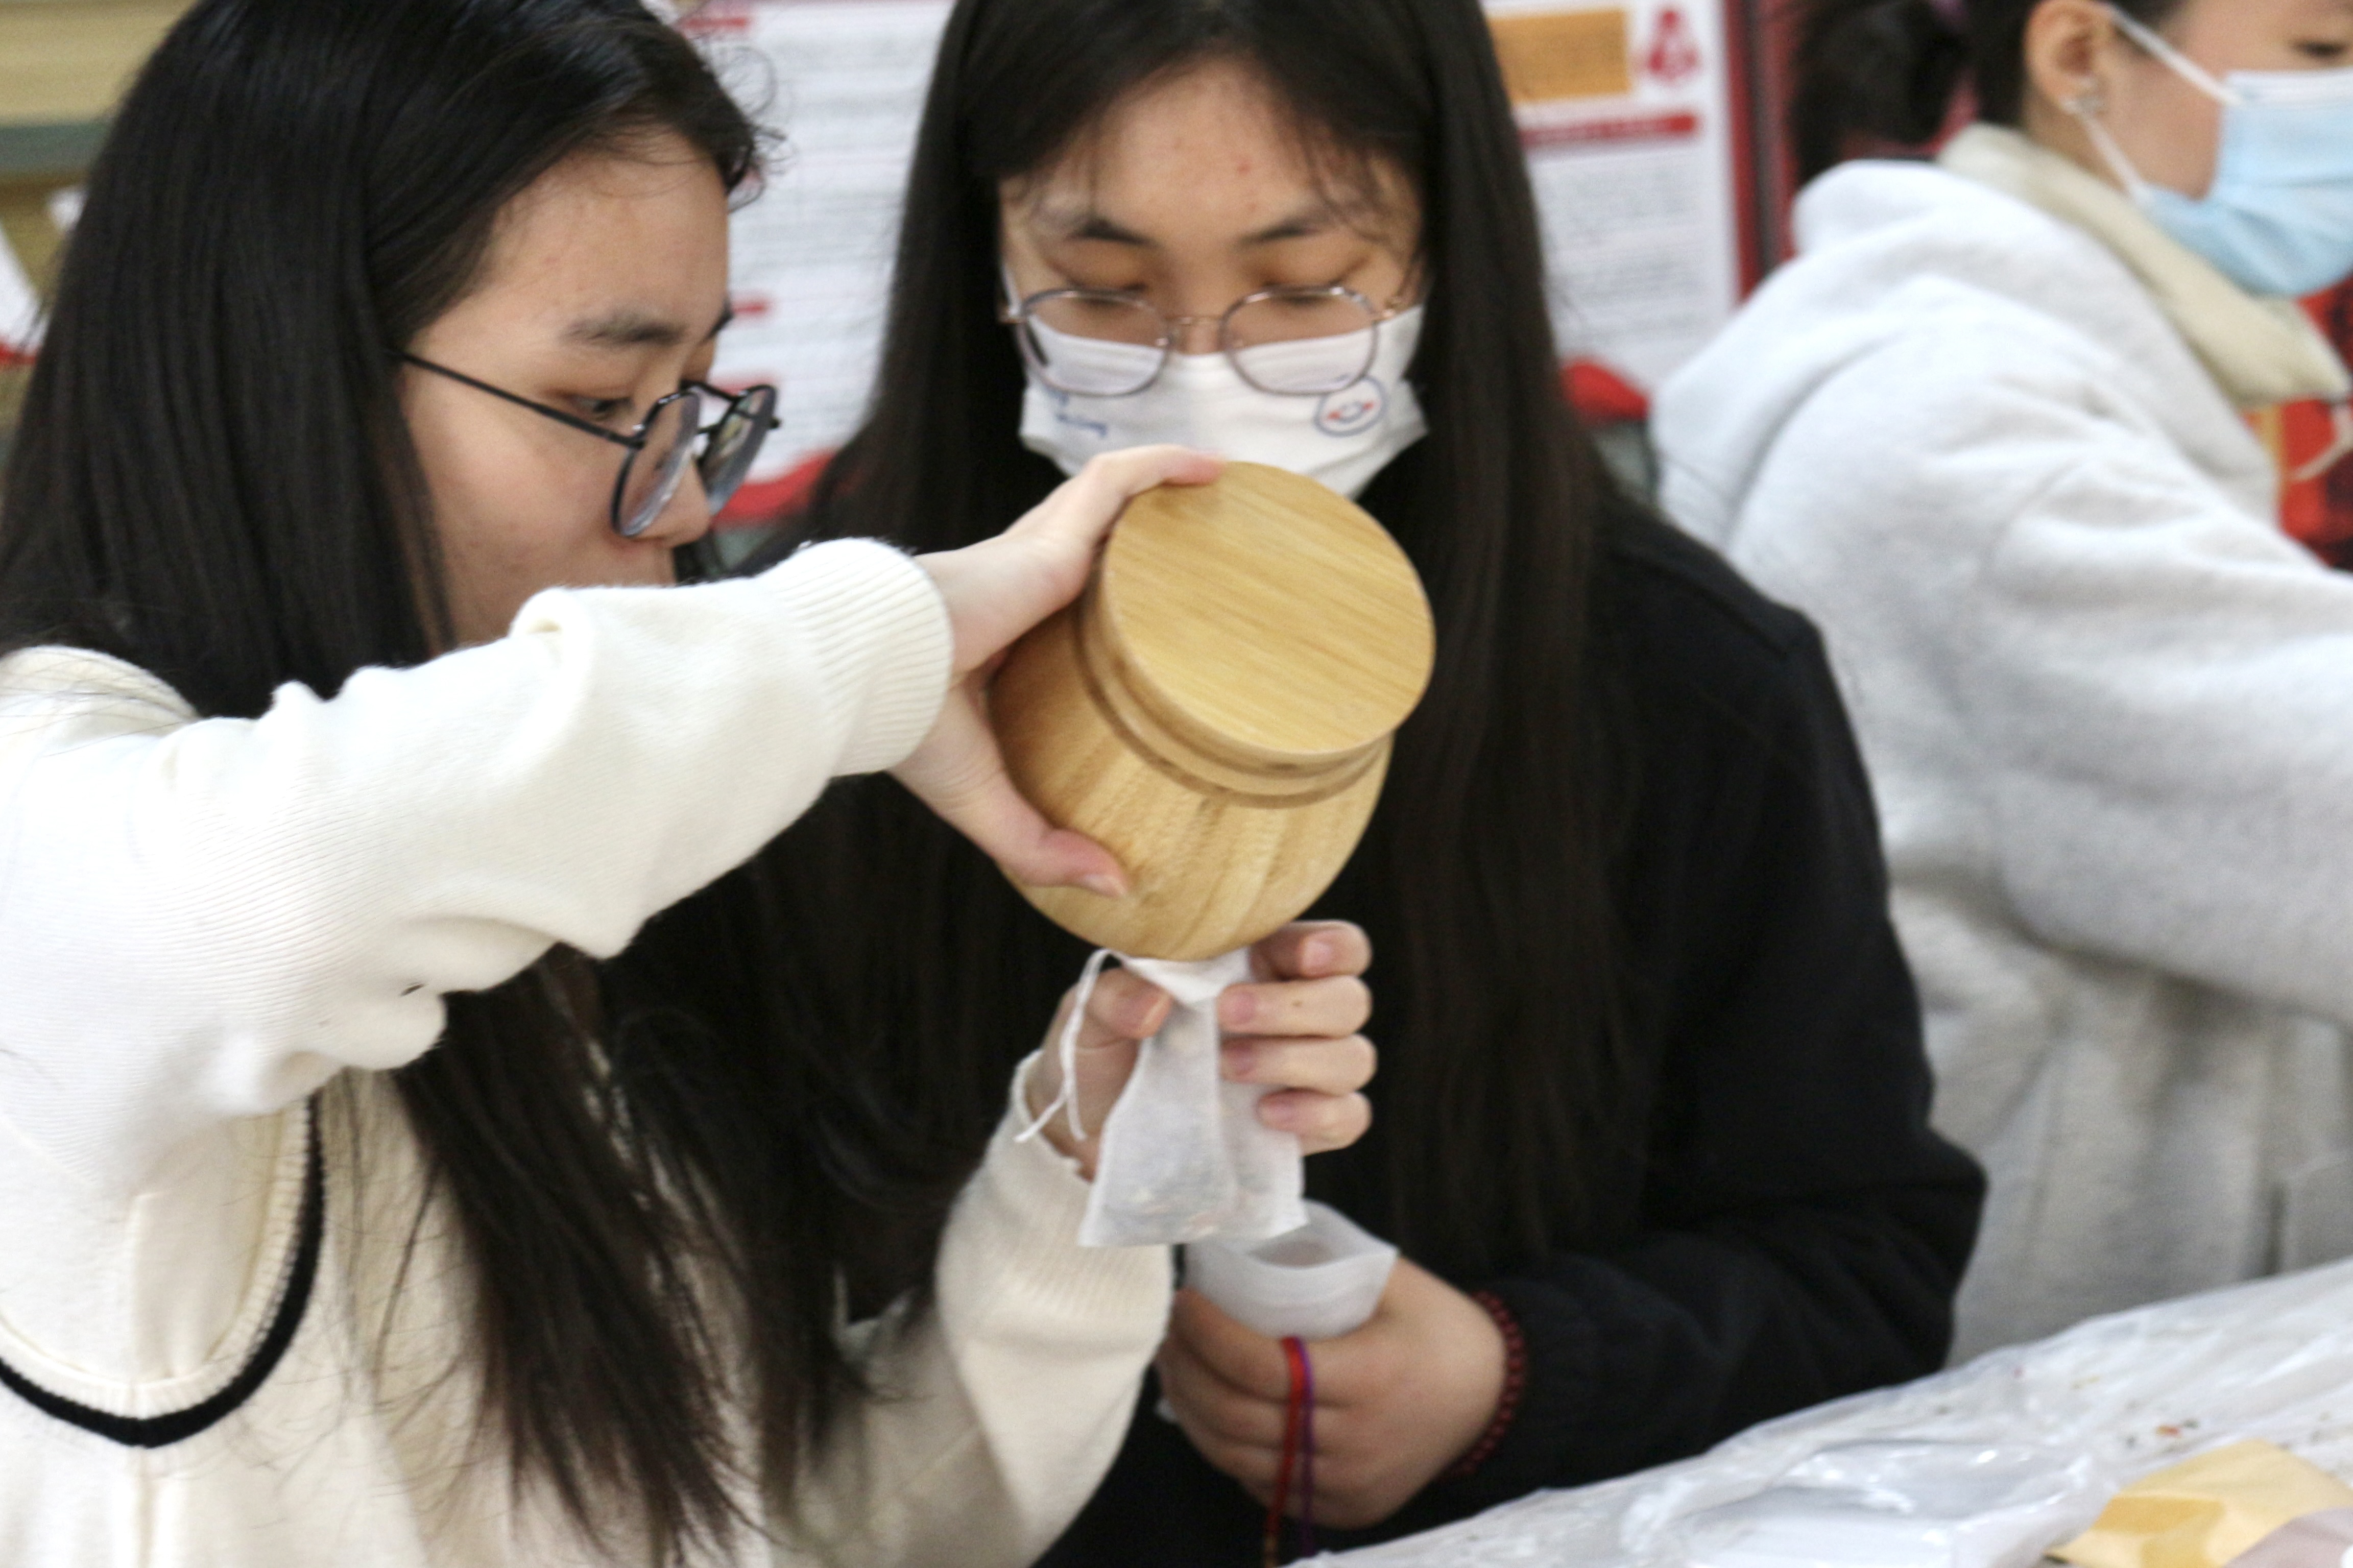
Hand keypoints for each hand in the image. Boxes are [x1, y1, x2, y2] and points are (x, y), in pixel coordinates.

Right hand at [894, 446, 1221, 891]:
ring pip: (1111, 506)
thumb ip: (1044, 846)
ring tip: (1220, 491)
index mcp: (1003, 639)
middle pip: (1094, 549)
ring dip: (1162, 491)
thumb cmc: (905, 730)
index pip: (1062, 610)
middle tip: (1208, 549)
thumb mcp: (985, 800)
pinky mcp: (1049, 537)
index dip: (1105, 607)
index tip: (1158, 625)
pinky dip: (1159, 467)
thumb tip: (1117, 890)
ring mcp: (1036, 554)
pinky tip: (1210, 469)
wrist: (869, 674)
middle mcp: (1022, 587)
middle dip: (1142, 540)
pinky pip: (1115, 483)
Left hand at [1023, 921, 1375, 1178]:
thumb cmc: (1102, 1053)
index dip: (1333, 946)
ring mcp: (1304, 1073)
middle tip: (1228, 1014)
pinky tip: (1266, 1114)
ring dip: (1297, 1059)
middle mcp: (1294, 1015)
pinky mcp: (1306, 1127)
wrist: (1090, 1133)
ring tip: (1230, 1068)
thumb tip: (1155, 998)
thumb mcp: (1088, 1017)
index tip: (1303, 955)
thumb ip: (1113, 996)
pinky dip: (1317, 1113)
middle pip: (1349, 1000)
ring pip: (1353, 1057)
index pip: (1333, 946)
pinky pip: (1349, 1116)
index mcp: (1259, 967)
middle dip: (1296, 1006)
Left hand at [1157, 1257, 1507, 1529]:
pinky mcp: (1344, 1508)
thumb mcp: (1391, 1281)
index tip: (1184, 1301)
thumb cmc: (1437, 1328)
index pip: (1260, 1366)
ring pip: (1237, 1459)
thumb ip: (1321, 1267)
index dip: (1207, 1335)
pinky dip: (1227, 1449)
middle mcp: (1354, 1442)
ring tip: (1176, 1368)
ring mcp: (1347, 1484)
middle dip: (1186, 1371)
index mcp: (1367, 1377)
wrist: (1495, 1398)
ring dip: (1192, 1413)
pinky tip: (1212, 1410)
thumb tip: (1238, 1246)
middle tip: (1167, 1332)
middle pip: (1236, 1417)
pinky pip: (1265, 1485)